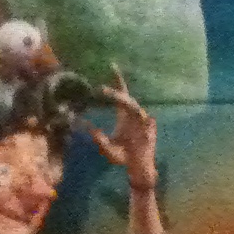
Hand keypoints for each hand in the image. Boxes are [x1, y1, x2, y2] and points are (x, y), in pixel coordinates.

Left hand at [87, 67, 158, 190]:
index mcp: (124, 116)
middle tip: (102, 90)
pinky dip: (144, 120)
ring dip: (125, 104)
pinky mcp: (150, 132)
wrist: (137, 168)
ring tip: (116, 101)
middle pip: (127, 99)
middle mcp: (134, 116)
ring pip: (135, 108)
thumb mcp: (106, 147)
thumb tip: (83, 126)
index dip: (117, 81)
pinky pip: (147, 122)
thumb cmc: (123, 157)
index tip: (112, 65)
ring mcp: (143, 123)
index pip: (121, 94)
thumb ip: (96, 137)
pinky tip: (143, 118)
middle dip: (116, 93)